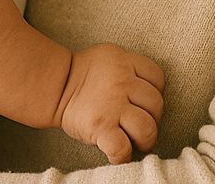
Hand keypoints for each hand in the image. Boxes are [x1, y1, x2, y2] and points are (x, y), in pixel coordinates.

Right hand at [57, 44, 164, 164]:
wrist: (57, 86)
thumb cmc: (85, 74)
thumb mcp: (111, 58)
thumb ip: (131, 69)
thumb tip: (149, 92)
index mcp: (126, 62)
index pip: (157, 78)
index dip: (155, 92)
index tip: (143, 102)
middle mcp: (122, 82)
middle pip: (156, 105)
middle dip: (152, 118)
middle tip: (139, 125)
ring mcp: (112, 106)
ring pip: (147, 128)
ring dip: (144, 140)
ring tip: (134, 141)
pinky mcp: (100, 127)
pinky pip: (122, 149)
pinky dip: (123, 157)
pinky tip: (118, 153)